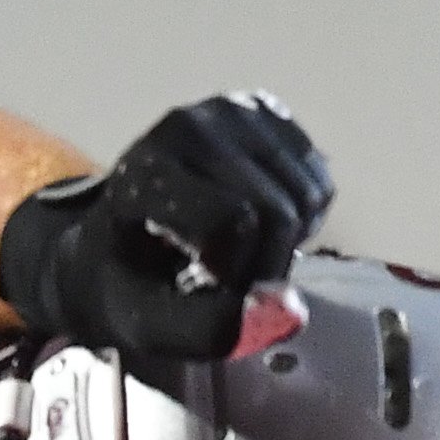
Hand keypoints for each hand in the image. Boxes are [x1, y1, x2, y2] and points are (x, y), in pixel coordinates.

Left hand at [0, 92, 331, 358]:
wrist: (119, 237)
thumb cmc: (131, 282)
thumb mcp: (150, 324)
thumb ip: (209, 329)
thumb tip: (289, 313)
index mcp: (144, 172)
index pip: (233, 221)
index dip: (239, 271)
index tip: (212, 285)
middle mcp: (186, 126)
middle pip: (276, 210)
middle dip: (268, 261)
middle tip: (235, 276)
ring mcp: (229, 111)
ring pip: (308, 194)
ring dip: (289, 240)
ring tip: (245, 248)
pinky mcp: (263, 112)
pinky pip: (320, 178)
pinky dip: (304, 216)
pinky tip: (264, 222)